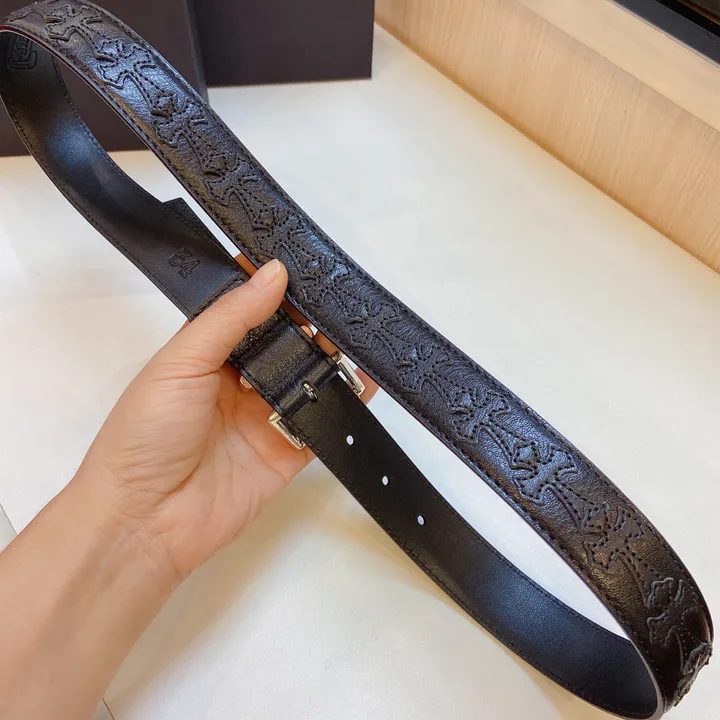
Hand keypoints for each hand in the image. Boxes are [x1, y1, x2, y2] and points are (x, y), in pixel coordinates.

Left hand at [74, 258, 375, 581]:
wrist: (145, 522)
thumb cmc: (145, 435)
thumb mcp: (181, 362)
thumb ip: (231, 318)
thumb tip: (274, 273)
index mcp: (205, 355)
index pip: (247, 312)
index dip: (273, 290)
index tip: (304, 266)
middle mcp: (237, 383)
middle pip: (283, 344)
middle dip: (310, 323)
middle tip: (340, 299)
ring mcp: (264, 417)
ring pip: (307, 379)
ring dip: (330, 358)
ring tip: (357, 334)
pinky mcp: (287, 452)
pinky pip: (322, 422)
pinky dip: (344, 403)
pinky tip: (363, 381)